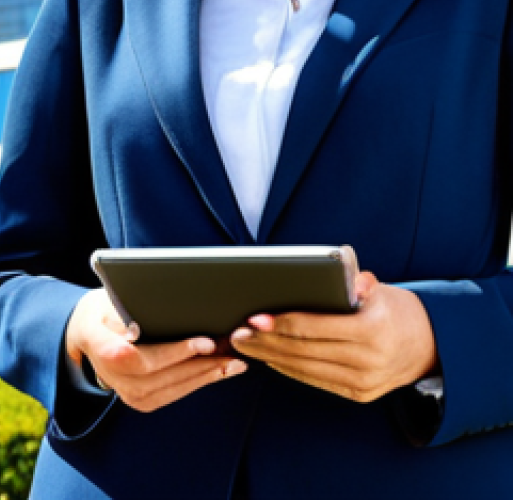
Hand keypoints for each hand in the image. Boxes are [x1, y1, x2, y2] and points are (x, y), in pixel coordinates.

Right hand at [65, 289, 246, 412]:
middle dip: (201, 363)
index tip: (204, 342)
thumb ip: (125, 308)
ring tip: (234, 361)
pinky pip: (173, 393)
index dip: (172, 352)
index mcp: (98, 344)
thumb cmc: (102, 309)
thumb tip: (146, 322)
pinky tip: (218, 371)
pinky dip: (198, 382)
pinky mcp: (140, 401)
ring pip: (171, 388)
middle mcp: (111, 375)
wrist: (89, 333)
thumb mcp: (107, 298)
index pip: (136, 355)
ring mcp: (126, 393)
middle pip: (160, 375)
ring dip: (206, 375)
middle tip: (232, 351)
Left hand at [230, 271, 437, 402]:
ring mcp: (364, 383)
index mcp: (372, 331)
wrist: (429, 346)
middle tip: (237, 332)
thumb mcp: (380, 291)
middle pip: (304, 351)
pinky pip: (316, 380)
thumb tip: (341, 271)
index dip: (281, 323)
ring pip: (306, 369)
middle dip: (266, 342)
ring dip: (270, 357)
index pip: (315, 328)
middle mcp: (368, 361)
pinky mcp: (359, 394)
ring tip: (244, 344)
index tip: (254, 318)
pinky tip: (269, 357)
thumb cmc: (393, 309)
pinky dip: (289, 369)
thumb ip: (359, 282)